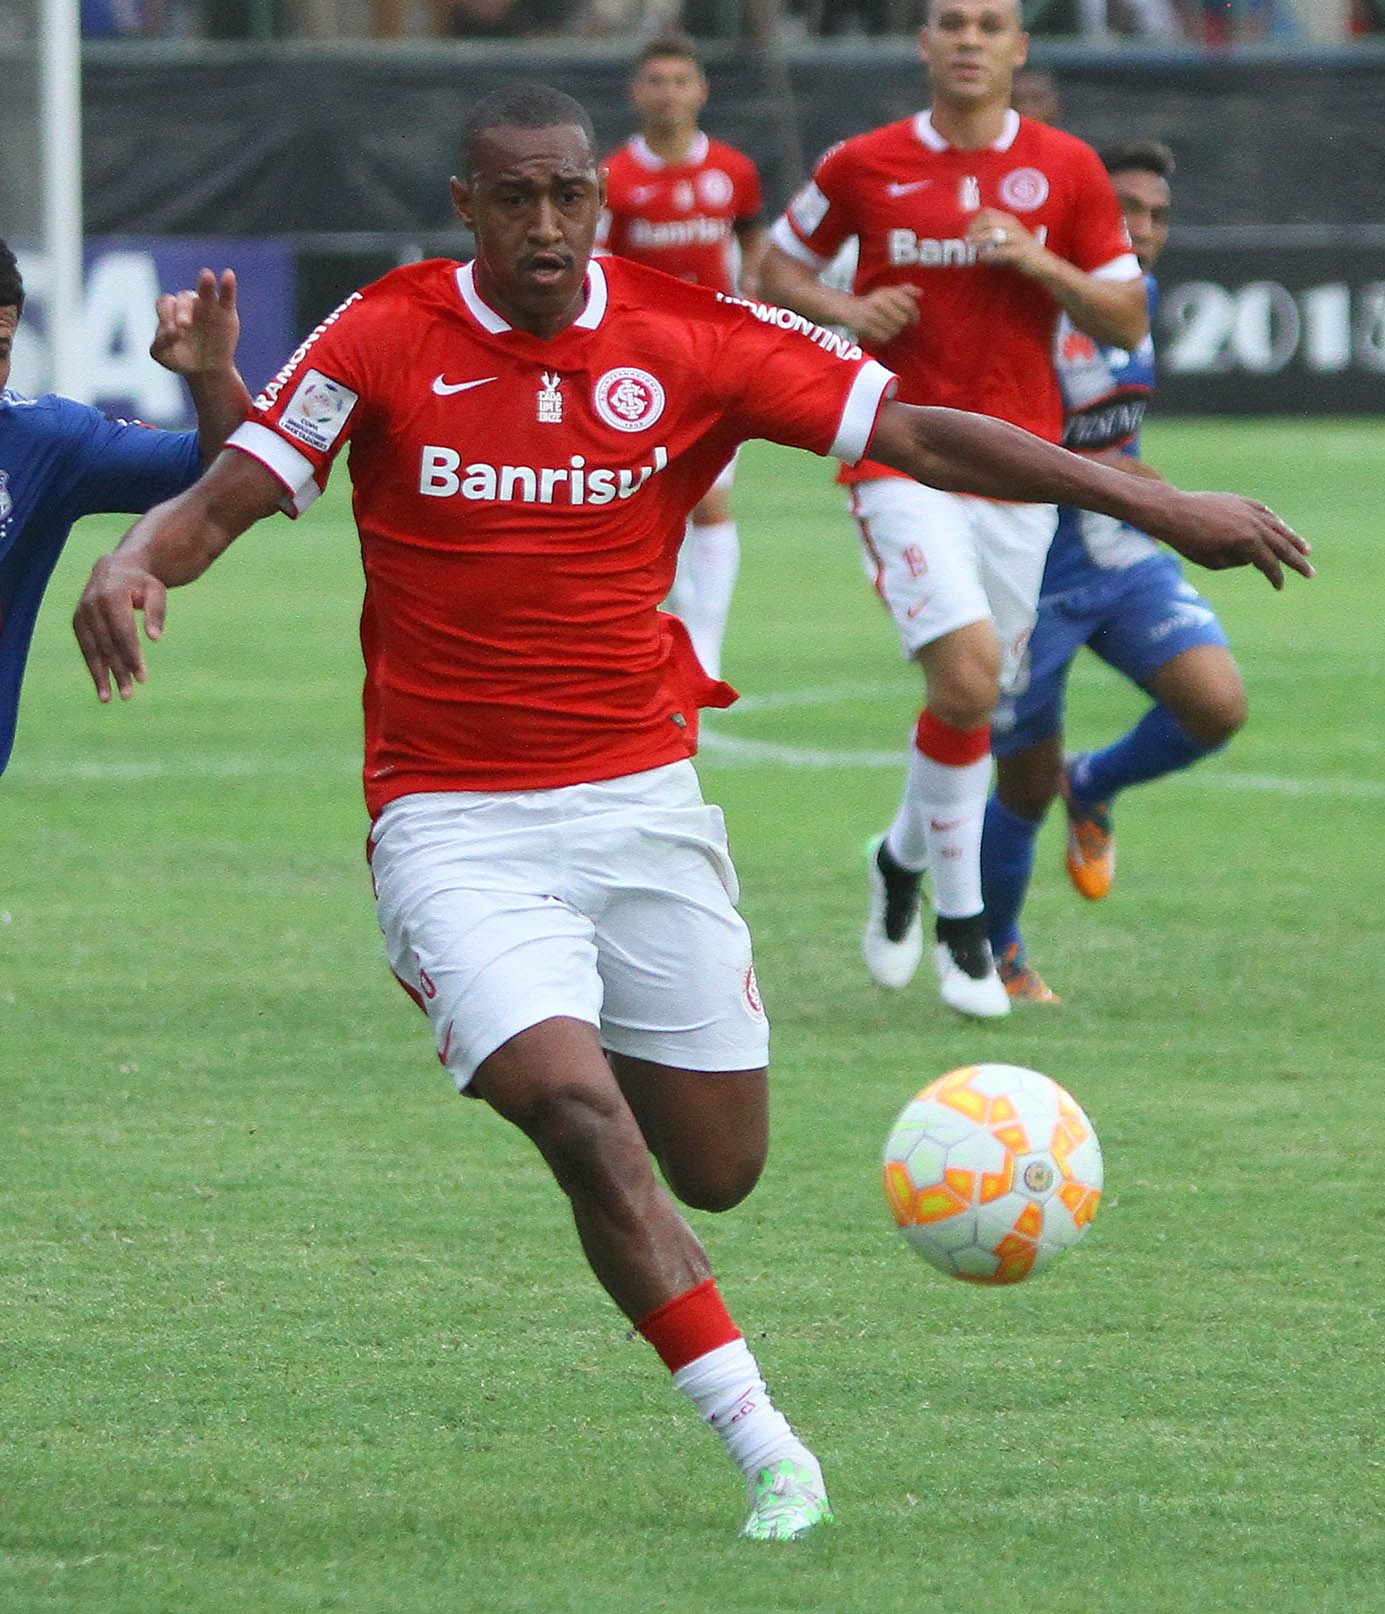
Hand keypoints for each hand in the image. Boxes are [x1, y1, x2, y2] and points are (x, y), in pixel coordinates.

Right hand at [73, 551, 169, 702]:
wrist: (114, 568)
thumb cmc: (141, 583)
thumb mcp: (156, 591)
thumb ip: (157, 612)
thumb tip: (155, 639)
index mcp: (111, 597)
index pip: (123, 634)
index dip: (131, 657)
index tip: (142, 678)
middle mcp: (92, 605)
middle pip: (107, 645)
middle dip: (118, 671)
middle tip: (128, 695)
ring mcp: (81, 613)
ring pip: (92, 649)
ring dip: (100, 675)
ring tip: (108, 699)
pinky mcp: (77, 621)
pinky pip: (86, 647)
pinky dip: (93, 667)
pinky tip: (101, 686)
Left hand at [150, 268, 238, 378]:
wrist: (207, 371)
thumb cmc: (181, 360)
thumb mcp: (164, 355)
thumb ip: (161, 343)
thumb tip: (173, 332)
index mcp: (170, 311)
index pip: (166, 304)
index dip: (167, 316)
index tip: (173, 335)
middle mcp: (188, 304)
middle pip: (184, 299)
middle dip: (183, 311)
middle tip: (185, 326)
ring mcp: (208, 306)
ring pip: (205, 290)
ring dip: (205, 283)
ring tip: (206, 276)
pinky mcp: (226, 312)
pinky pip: (227, 295)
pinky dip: (228, 285)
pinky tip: (228, 275)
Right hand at [843, 284, 921, 344]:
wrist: (848, 309)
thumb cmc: (872, 302)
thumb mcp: (887, 292)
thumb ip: (904, 291)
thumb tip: (920, 293)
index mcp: (885, 292)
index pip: (908, 305)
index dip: (915, 314)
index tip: (915, 321)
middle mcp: (878, 302)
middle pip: (903, 320)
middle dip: (901, 323)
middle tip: (895, 322)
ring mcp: (870, 315)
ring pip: (894, 330)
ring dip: (892, 331)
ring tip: (885, 326)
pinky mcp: (864, 327)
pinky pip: (884, 338)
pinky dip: (884, 337)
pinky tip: (879, 333)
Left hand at [967, 209, 1033, 267]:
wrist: (1043, 265)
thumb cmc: (1021, 256)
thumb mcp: (1006, 243)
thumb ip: (991, 241)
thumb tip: (970, 242)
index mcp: (1009, 222)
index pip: (987, 213)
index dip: (973, 222)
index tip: (964, 233)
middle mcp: (1013, 227)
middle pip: (989, 220)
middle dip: (974, 229)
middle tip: (965, 241)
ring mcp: (1018, 238)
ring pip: (995, 233)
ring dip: (979, 239)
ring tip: (969, 245)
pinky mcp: (1021, 252)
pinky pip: (1003, 251)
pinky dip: (990, 254)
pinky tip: (981, 257)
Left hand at [1156, 491, 1313, 588]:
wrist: (1174, 511)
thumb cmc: (1188, 541)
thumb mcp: (1213, 561)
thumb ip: (1236, 561)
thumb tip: (1251, 558)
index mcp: (1247, 542)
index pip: (1269, 564)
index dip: (1276, 577)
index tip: (1279, 587)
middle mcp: (1253, 524)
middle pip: (1281, 545)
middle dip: (1296, 561)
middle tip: (1310, 573)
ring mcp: (1248, 510)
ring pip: (1277, 526)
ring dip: (1292, 539)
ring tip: (1306, 550)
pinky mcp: (1240, 501)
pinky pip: (1263, 512)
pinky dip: (1274, 521)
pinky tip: (1281, 528)